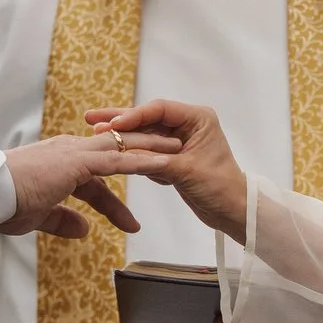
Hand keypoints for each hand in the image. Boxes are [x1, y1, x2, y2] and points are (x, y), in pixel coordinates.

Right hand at [0, 132, 180, 238]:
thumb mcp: (39, 217)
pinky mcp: (78, 161)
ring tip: (180, 152)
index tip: (131, 220)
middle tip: (172, 158)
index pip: (96, 178)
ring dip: (152, 150)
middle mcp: (70, 152)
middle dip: (144, 154)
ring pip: (123, 147)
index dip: (113, 202)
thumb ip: (62, 221)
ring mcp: (74, 153)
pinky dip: (143, 161)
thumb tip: (84, 230)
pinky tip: (164, 163)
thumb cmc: (5, 204)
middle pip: (116, 149)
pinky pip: (118, 159)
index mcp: (60, 164)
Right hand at [86, 100, 248, 241]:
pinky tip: (107, 148)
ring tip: (93, 132)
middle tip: (90, 118)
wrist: (232, 212)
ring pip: (144, 133)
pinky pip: (146, 149)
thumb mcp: (184, 171)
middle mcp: (188, 125)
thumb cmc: (219, 187)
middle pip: (147, 118)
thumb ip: (154, 159)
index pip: (159, 110)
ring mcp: (178, 140)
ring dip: (121, 136)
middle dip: (120, 120)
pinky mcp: (171, 157)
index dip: (134, 115)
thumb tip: (122, 151)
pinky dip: (130, 150)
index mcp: (198, 118)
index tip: (112, 124)